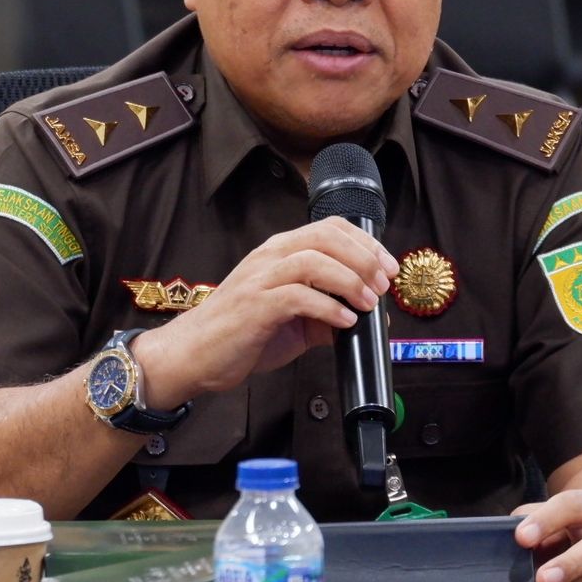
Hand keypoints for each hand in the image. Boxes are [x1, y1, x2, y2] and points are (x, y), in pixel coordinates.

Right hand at [139, 217, 398, 405]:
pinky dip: (328, 308)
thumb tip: (370, 318)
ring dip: (350, 281)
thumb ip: (327, 313)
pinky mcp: (255, 305)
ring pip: (314, 260)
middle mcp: (270, 257)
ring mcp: (260, 279)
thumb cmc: (240, 334)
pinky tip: (343, 322)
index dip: (366, 243)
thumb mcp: (292, 320)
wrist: (193, 354)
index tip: (389, 267)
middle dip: (364, 258)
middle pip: (326, 236)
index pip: (330, 228)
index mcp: (280, 252)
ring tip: (367, 304)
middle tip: (383, 285)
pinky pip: (298, 296)